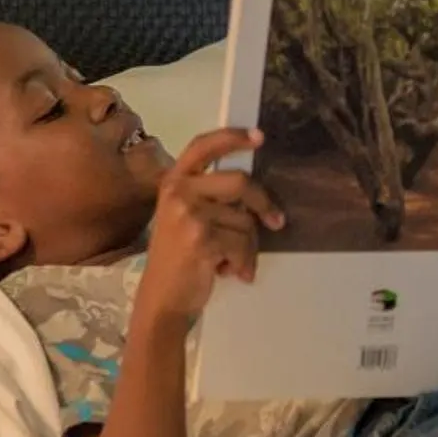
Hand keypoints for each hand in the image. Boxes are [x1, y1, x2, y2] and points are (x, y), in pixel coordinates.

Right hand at [136, 128, 285, 324]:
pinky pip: (242, 244)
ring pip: (245, 220)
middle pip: (239, 182)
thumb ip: (209, 197)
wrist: (161, 299)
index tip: (259, 137)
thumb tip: (253, 194)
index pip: (203, 146)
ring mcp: (188, 215)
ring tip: (235, 261)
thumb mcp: (183, 217)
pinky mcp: (201, 239)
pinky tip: (232, 273)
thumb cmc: (177, 258)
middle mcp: (178, 192)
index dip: (232, 137)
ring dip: (249, 246)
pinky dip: (244, 262)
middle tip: (276, 222)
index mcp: (173, 182)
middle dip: (263, 203)